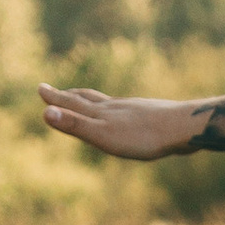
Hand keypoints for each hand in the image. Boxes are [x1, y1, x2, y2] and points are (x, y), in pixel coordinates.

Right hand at [40, 83, 198, 159]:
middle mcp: (115, 107)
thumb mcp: (103, 135)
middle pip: (87, 99)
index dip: (55, 98)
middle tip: (54, 90)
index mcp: (102, 113)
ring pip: (106, 102)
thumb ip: (75, 125)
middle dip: (68, 96)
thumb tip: (44, 112)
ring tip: (85, 99)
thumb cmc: (143, 137)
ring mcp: (133, 109)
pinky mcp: (150, 116)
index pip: (72, 103)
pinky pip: (126, 111)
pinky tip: (125, 115)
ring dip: (90, 100)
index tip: (40, 87)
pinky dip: (115, 110)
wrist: (183, 128)